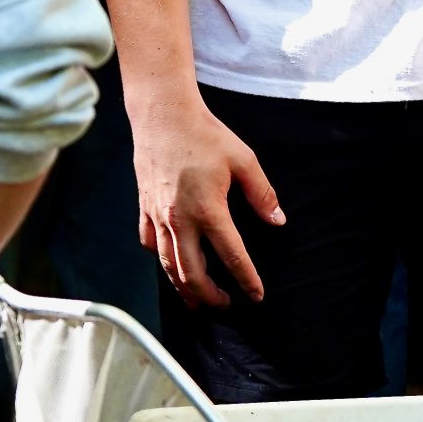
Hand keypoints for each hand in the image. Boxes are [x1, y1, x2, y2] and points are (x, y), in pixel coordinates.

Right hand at [130, 94, 284, 308]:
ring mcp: (158, 216)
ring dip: (184, 288)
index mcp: (208, 209)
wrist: (162, 116)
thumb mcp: (243, 159)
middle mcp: (179, 219)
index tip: (255, 295)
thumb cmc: (205, 135)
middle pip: (193, 274)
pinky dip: (162, 261)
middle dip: (210, 297)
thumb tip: (277, 221)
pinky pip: (151, 244)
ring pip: (168, 266)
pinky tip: (172, 266)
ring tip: (198, 302)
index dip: (246, 279)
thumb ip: (262, 193)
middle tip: (225, 306)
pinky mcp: (144, 208)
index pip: (231, 256)